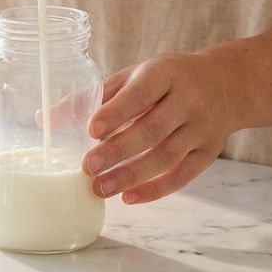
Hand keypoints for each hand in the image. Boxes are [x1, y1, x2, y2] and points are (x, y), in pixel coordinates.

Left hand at [82, 52, 241, 203]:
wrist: (225, 85)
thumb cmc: (167, 79)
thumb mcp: (136, 74)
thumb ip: (96, 95)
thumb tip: (46, 119)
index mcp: (165, 73)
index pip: (141, 93)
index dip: (117, 112)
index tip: (91, 130)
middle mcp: (188, 100)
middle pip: (153, 129)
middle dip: (119, 150)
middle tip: (88, 166)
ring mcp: (201, 129)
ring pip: (166, 157)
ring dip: (132, 176)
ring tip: (100, 188)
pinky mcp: (208, 153)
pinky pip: (182, 176)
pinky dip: (155, 190)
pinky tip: (128, 198)